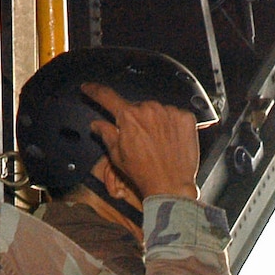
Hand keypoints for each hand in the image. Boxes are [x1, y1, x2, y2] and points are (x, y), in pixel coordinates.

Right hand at [84, 84, 200, 199]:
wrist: (170, 186)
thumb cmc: (144, 174)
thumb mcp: (117, 156)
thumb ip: (106, 134)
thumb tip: (97, 124)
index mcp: (128, 117)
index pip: (107, 97)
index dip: (95, 91)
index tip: (88, 88)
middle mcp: (149, 109)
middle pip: (136, 107)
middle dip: (134, 119)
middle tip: (139, 140)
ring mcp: (169, 112)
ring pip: (156, 110)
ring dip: (154, 121)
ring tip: (157, 144)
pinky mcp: (186, 118)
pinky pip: (174, 115)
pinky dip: (171, 124)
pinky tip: (170, 140)